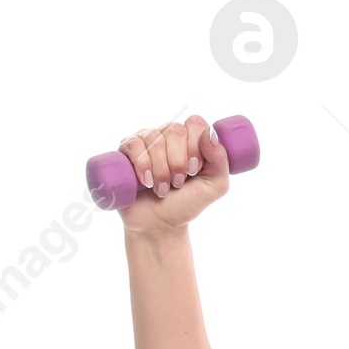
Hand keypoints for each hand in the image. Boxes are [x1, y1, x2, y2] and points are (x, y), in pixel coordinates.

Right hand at [115, 115, 230, 233]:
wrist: (160, 225)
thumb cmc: (186, 204)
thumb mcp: (214, 186)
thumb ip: (220, 160)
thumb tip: (210, 133)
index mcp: (190, 139)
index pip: (195, 123)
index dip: (196, 147)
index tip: (194, 170)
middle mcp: (168, 135)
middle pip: (175, 130)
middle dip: (179, 162)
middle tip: (178, 183)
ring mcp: (146, 141)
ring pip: (155, 140)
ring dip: (161, 170)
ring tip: (162, 189)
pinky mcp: (127, 150)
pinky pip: (133, 145)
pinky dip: (142, 165)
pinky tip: (146, 182)